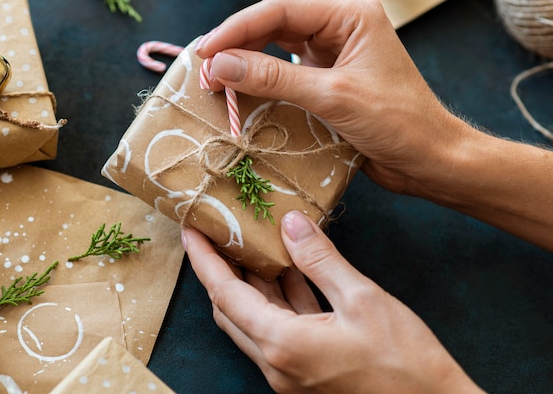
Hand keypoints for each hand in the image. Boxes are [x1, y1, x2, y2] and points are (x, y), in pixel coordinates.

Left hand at [182, 210, 483, 392]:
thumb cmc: (405, 362)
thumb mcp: (363, 299)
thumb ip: (320, 259)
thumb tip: (291, 224)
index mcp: (283, 344)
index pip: (225, 294)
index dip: (205, 260)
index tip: (192, 232)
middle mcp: (276, 363)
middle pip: (230, 310)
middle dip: (220, 270)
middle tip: (219, 235)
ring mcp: (288, 373)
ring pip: (253, 321)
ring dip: (251, 284)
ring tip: (252, 246)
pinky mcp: (305, 375)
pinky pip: (279, 331)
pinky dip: (278, 301)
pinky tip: (289, 273)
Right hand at [195, 0, 473, 197]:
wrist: (429, 160)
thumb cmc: (398, 123)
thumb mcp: (332, 97)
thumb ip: (274, 78)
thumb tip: (219, 65)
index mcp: (350, 16)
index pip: (281, 10)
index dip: (237, 28)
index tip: (204, 52)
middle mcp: (341, 27)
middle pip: (275, 25)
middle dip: (237, 45)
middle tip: (203, 70)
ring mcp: (334, 54)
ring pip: (277, 48)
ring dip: (246, 63)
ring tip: (214, 80)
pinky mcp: (329, 80)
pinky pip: (286, 73)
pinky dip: (263, 82)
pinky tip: (241, 92)